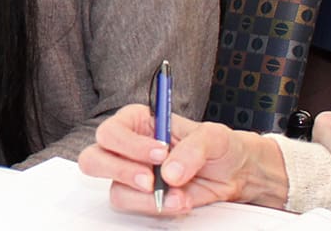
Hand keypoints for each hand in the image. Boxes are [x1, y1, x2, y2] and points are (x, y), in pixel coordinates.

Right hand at [79, 104, 286, 213]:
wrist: (236, 173)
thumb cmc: (220, 146)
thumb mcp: (212, 137)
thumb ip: (191, 150)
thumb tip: (169, 173)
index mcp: (137, 122)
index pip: (112, 131)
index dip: (129, 145)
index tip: (160, 153)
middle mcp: (128, 148)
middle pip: (94, 159)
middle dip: (121, 172)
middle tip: (150, 181)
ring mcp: (133, 175)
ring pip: (113, 190)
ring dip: (143, 198)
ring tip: (176, 195)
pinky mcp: (143, 198)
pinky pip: (135, 207)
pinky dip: (156, 209)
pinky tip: (179, 201)